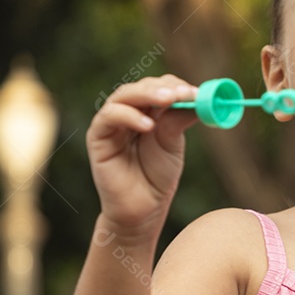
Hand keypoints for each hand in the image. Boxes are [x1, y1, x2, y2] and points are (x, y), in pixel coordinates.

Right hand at [86, 75, 197, 232]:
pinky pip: (109, 117)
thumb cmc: (157, 176)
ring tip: (169, 100)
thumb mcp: (173, 143)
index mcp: (149, 110)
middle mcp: (129, 111)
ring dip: (147, 94)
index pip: (160, 87)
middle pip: (142, 87)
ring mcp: (112, 122)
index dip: (177, 86)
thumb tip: (196, 98)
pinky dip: (129, 116)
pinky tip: (148, 125)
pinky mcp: (98, 137)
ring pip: (124, 96)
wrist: (142, 208)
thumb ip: (178, 120)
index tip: (196, 92)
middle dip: (164, 88)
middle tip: (183, 93)